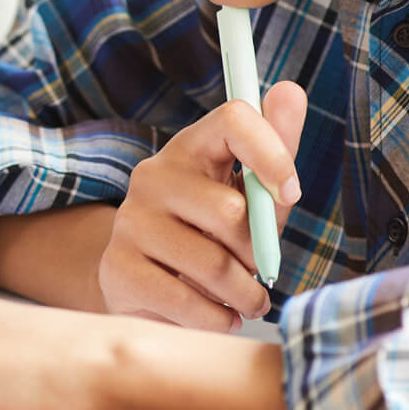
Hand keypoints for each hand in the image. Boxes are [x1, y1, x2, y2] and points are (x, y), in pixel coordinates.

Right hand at [97, 82, 306, 330]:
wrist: (143, 284)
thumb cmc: (210, 235)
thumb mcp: (249, 196)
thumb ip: (274, 149)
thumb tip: (290, 90)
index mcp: (189, 149)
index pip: (233, 120)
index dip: (271, 153)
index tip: (291, 193)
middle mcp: (152, 177)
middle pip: (231, 212)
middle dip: (259, 255)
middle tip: (259, 271)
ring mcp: (129, 222)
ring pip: (213, 265)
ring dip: (245, 295)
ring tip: (246, 300)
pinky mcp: (117, 268)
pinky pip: (187, 301)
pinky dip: (217, 318)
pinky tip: (218, 314)